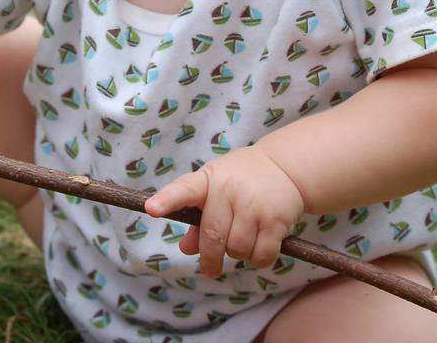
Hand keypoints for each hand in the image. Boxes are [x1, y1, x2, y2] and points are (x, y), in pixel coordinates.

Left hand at [144, 144, 304, 277]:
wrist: (285, 168)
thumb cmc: (241, 180)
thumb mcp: (216, 188)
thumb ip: (197, 218)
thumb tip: (185, 248)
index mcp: (209, 179)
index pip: (185, 189)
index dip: (167, 200)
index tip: (152, 209)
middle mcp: (230, 189)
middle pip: (212, 237)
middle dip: (210, 259)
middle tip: (211, 268)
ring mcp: (254, 205)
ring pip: (236, 250)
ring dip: (238, 254)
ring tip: (244, 237)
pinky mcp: (276, 220)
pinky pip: (260, 256)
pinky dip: (258, 259)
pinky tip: (260, 243)